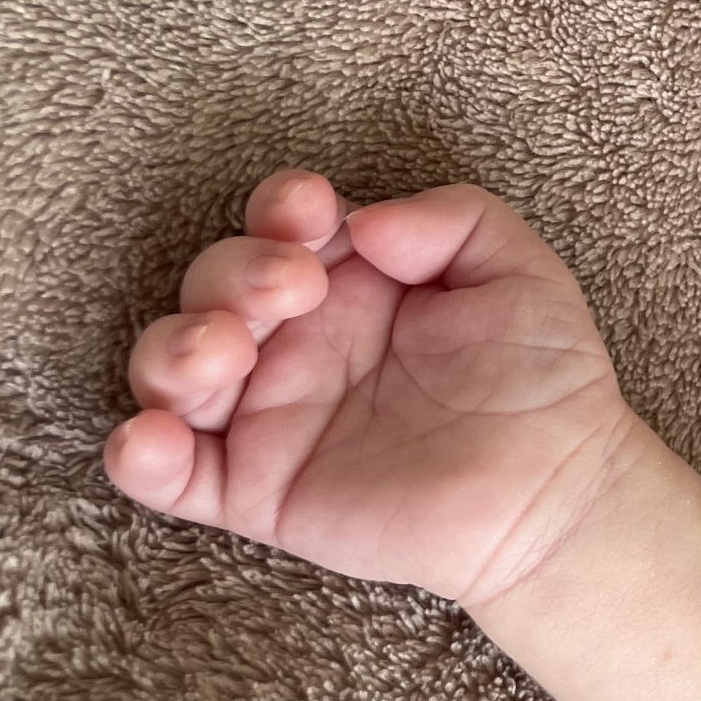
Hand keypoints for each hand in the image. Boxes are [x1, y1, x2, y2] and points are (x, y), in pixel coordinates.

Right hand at [105, 170, 646, 606]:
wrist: (559, 490)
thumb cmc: (543, 377)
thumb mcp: (519, 273)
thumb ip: (455, 220)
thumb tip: (366, 219)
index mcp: (352, 281)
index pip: (282, 225)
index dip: (281, 208)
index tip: (311, 212)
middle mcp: (299, 341)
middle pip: (216, 285)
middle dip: (235, 273)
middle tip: (293, 288)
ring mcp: (272, 415)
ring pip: (174, 369)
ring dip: (175, 348)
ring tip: (223, 350)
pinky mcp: (258, 491)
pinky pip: (169, 476)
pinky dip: (141, 455)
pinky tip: (153, 437)